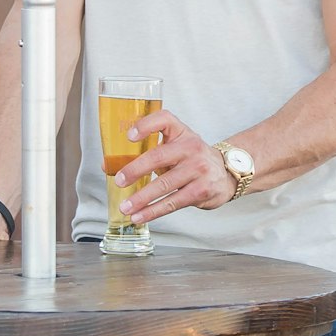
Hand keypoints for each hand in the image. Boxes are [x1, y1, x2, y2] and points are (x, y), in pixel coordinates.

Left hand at [115, 110, 236, 223]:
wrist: (226, 173)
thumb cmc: (192, 159)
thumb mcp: (175, 147)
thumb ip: (146, 152)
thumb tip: (108, 165)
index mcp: (181, 132)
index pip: (164, 119)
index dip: (146, 125)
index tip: (130, 136)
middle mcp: (191, 147)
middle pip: (159, 156)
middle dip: (136, 170)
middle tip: (120, 181)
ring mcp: (198, 169)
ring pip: (165, 184)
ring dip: (142, 198)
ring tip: (126, 206)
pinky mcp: (201, 190)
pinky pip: (173, 202)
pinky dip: (154, 211)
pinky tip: (141, 216)